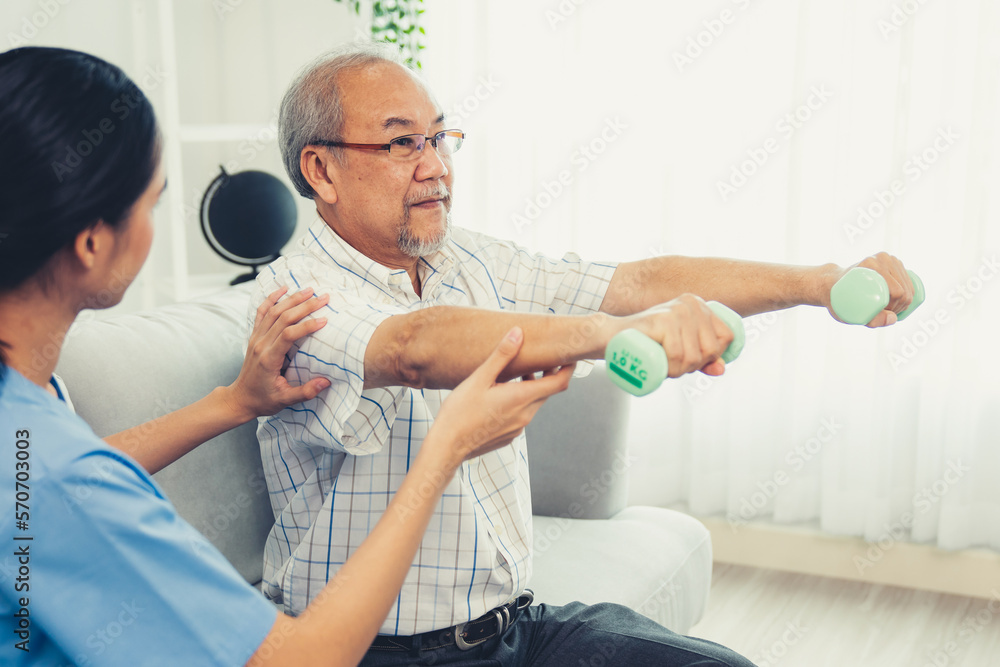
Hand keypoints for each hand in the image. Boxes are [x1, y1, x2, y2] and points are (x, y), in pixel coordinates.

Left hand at [225, 286, 331, 419]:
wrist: (240, 398)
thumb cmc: (263, 400)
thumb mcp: (285, 400)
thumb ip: (306, 392)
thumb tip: (326, 381)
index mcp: (269, 358)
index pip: (289, 334)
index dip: (306, 325)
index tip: (324, 320)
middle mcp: (261, 344)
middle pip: (283, 318)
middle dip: (305, 306)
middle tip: (323, 298)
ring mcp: (256, 338)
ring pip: (274, 311)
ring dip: (292, 299)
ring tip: (310, 290)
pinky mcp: (255, 336)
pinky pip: (262, 312)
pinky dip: (271, 298)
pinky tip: (283, 289)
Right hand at [429, 327, 573, 465]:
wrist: (447, 446)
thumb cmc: (460, 412)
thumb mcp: (479, 378)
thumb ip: (502, 355)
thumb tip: (518, 334)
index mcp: (521, 398)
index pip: (559, 382)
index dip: (568, 368)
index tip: (568, 356)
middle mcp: (525, 415)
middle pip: (547, 391)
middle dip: (546, 375)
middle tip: (538, 360)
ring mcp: (518, 428)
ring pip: (534, 403)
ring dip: (531, 388)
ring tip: (516, 375)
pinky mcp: (509, 436)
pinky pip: (522, 416)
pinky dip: (519, 402)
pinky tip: (500, 396)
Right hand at [624, 294, 734, 377]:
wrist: (612, 336)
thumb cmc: (647, 343)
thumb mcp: (680, 349)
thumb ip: (703, 358)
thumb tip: (721, 369)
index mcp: (699, 305)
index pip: (726, 336)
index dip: (712, 356)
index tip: (691, 359)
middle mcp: (691, 303)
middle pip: (711, 349)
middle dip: (693, 366)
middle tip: (673, 364)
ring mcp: (677, 310)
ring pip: (693, 356)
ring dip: (679, 370)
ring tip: (663, 364)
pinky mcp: (663, 320)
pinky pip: (677, 354)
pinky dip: (670, 368)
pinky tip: (661, 365)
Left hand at [825, 252, 914, 326]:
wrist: (832, 284)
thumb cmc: (838, 300)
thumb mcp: (849, 314)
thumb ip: (872, 320)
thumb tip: (894, 319)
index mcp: (871, 265)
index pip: (897, 292)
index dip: (896, 308)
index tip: (884, 314)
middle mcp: (881, 259)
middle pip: (904, 288)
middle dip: (901, 305)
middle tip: (886, 313)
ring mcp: (887, 258)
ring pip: (908, 283)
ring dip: (905, 299)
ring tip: (890, 308)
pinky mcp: (891, 262)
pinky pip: (908, 278)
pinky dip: (909, 290)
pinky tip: (902, 300)